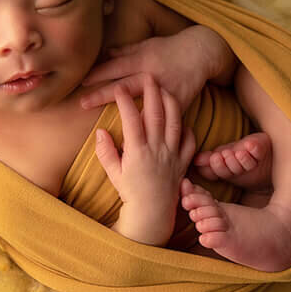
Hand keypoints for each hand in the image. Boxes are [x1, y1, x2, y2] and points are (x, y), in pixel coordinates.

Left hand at [80, 27, 232, 114]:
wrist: (200, 53)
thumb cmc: (170, 48)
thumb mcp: (147, 44)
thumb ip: (126, 51)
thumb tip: (105, 53)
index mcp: (143, 59)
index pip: (116, 66)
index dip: (98, 73)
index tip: (82, 81)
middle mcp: (152, 76)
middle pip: (124, 87)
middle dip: (102, 95)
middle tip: (83, 103)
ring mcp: (165, 90)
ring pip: (143, 105)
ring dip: (126, 117)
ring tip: (108, 127)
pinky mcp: (178, 103)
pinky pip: (164, 117)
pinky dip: (153, 128)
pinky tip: (141, 139)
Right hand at [93, 77, 196, 245]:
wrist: (152, 214)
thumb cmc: (130, 194)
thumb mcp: (113, 173)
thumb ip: (106, 151)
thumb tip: (101, 131)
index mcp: (137, 152)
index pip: (131, 119)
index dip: (125, 101)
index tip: (119, 88)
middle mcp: (157, 150)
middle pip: (156, 114)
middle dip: (152, 93)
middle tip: (148, 77)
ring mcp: (172, 155)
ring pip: (175, 122)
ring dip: (171, 103)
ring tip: (166, 90)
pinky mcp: (183, 162)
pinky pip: (190, 141)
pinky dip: (187, 128)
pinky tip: (181, 120)